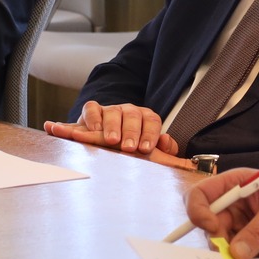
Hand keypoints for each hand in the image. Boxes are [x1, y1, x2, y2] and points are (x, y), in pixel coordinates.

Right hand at [44, 102, 182, 159]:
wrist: (106, 143)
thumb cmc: (132, 149)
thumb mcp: (149, 150)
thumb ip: (164, 149)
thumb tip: (166, 141)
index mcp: (146, 119)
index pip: (152, 121)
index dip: (150, 134)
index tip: (145, 149)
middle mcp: (129, 111)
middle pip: (133, 115)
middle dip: (131, 132)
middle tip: (129, 148)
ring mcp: (110, 110)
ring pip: (113, 112)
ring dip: (112, 126)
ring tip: (111, 140)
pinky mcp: (92, 111)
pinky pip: (91, 109)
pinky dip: (92, 118)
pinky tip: (93, 131)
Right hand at [187, 170, 258, 258]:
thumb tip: (236, 253)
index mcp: (235, 185)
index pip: (201, 195)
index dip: (199, 211)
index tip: (212, 227)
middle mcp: (232, 207)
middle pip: (206, 225)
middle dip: (214, 239)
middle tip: (229, 254)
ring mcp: (240, 228)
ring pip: (218, 244)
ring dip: (225, 256)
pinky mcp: (250, 247)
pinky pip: (235, 258)